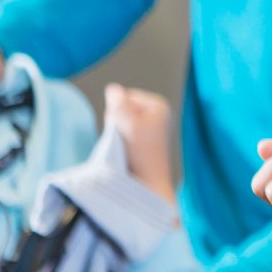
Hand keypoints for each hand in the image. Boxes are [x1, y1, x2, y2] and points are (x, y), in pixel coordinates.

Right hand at [104, 84, 176, 198]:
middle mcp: (157, 113)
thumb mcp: (127, 124)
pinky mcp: (144, 139)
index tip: (126, 129)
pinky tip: (126, 150)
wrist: (147, 183)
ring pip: (120, 121)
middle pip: (122, 108)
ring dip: (118, 132)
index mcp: (158, 105)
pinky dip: (121, 140)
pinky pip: (123, 133)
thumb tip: (113, 89)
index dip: (117, 112)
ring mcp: (151, 126)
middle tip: (125, 139)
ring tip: (126, 146)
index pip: (123, 97)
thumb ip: (118, 104)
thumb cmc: (141, 154)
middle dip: (117, 122)